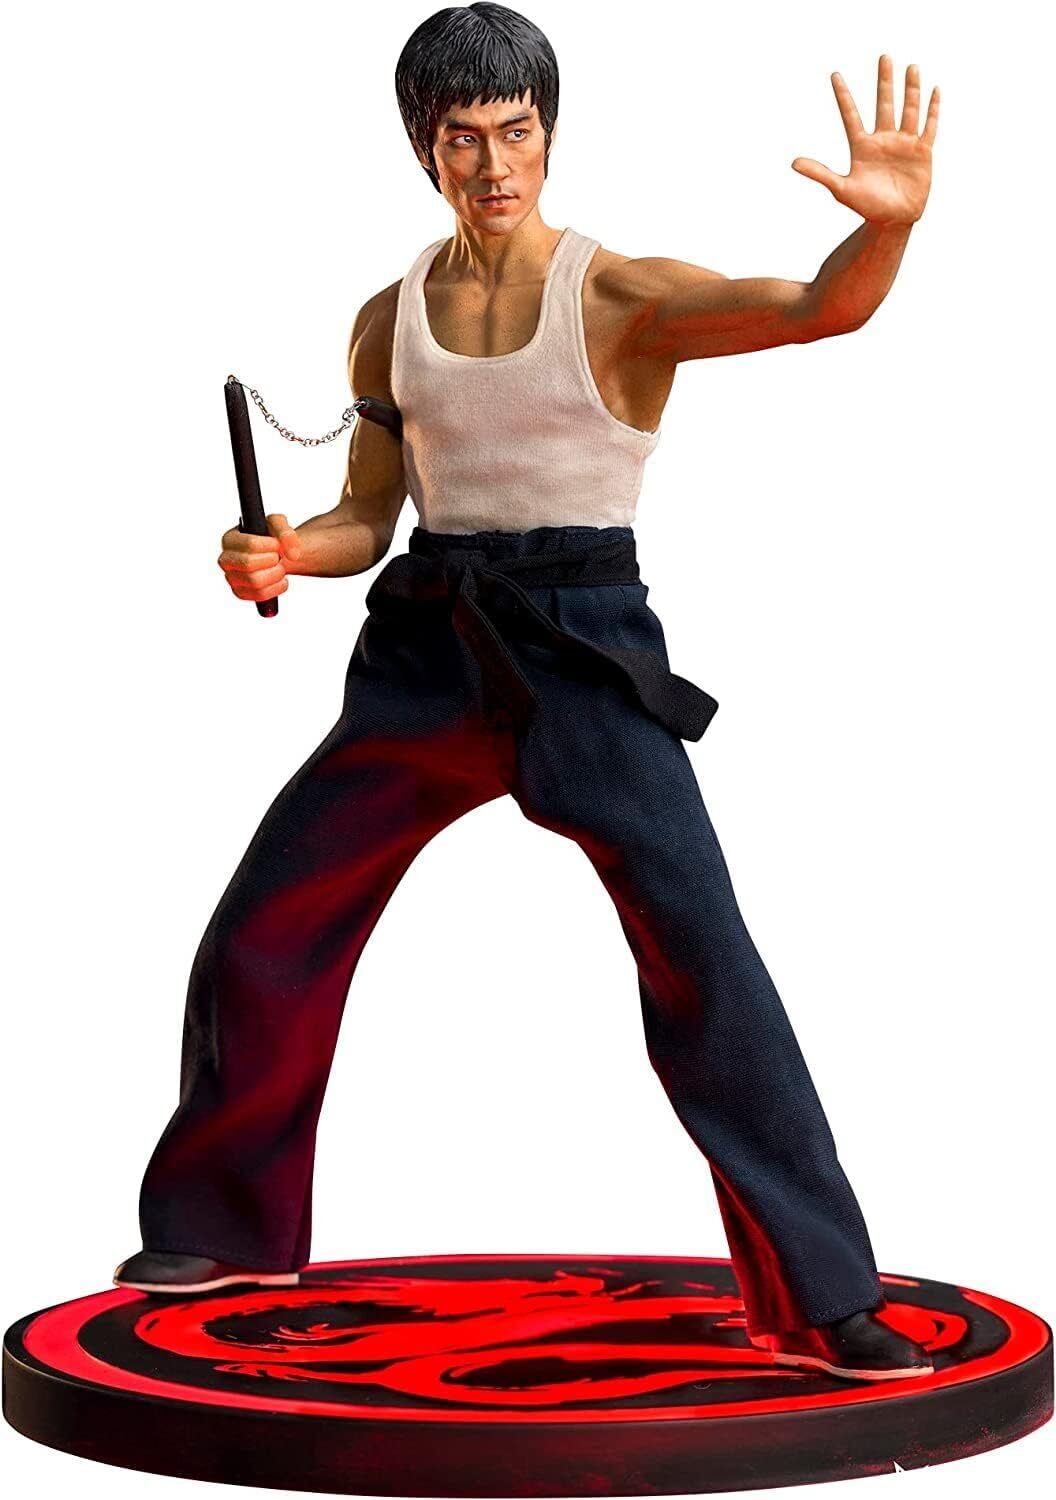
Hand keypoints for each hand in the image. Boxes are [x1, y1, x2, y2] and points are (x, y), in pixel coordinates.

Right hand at [217, 512, 302, 602]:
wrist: (274, 553)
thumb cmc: (270, 536)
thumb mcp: (277, 524)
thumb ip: (286, 532)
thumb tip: (293, 554)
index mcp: (230, 539)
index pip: (250, 544)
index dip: (270, 545)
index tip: (277, 544)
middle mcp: (226, 560)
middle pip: (248, 564)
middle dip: (271, 560)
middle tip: (277, 556)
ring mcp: (232, 578)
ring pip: (255, 582)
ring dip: (275, 574)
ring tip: (280, 567)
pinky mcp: (241, 593)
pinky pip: (260, 596)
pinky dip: (276, 588)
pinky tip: (281, 579)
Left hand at [793, 55, 939, 223]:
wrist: (892, 221)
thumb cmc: (866, 206)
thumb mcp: (841, 189)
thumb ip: (820, 173)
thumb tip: (793, 163)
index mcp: (862, 146)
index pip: (850, 115)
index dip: (842, 96)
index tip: (834, 75)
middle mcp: (883, 140)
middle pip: (884, 104)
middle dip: (884, 82)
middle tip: (883, 57)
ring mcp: (903, 143)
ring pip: (908, 110)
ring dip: (910, 89)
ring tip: (911, 67)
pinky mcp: (921, 151)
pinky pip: (928, 127)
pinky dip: (932, 109)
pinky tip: (934, 91)